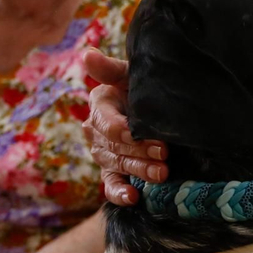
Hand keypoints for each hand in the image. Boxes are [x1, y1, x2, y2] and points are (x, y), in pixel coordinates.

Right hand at [83, 49, 167, 204]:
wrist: (155, 103)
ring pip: (118, 163)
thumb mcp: (130, 74)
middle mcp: (96, 129)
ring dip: (140, 170)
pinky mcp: (111, 170)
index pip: (106, 122)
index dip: (124, 131)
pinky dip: (120, 193)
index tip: (145, 135)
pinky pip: (111, 184)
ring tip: (162, 173)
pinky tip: (133, 198)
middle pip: (115, 145)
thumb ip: (110, 68)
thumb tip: (88, 54)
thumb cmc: (142, 85)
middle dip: (141, 150)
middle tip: (165, 154)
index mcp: (100, 103)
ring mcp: (102, 152)